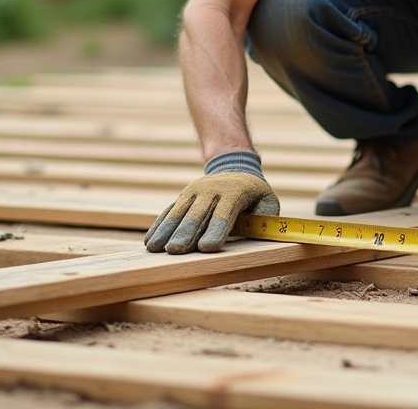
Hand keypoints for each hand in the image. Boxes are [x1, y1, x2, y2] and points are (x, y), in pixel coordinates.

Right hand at [144, 171, 279, 253]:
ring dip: (166, 231)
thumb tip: (257, 235)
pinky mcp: (183, 197)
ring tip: (155, 248)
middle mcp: (211, 190)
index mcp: (235, 192)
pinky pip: (170, 212)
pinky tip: (150, 241)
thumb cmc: (255, 194)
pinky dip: (159, 226)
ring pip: (179, 213)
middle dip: (186, 233)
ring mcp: (194, 192)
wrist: (235, 167)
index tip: (207, 248)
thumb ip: (264, 219)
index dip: (216, 231)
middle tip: (175, 250)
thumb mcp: (267, 201)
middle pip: (197, 214)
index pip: (225, 213)